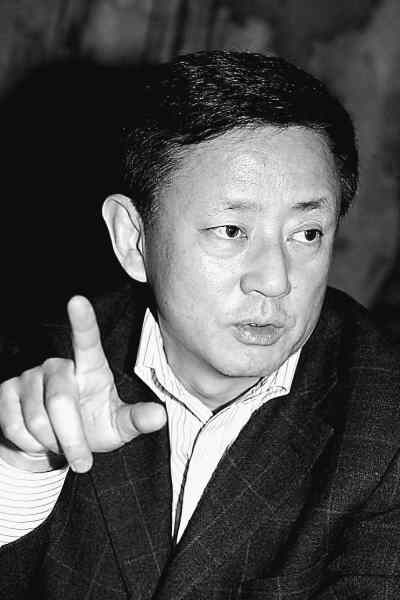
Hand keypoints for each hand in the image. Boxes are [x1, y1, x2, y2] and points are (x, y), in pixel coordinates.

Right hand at [0, 296, 165, 472]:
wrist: (52, 446)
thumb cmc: (92, 428)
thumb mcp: (118, 427)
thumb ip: (136, 420)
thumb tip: (159, 416)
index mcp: (90, 367)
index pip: (87, 340)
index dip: (82, 321)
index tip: (77, 300)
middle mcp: (58, 365)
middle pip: (61, 402)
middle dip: (72, 440)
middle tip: (82, 461)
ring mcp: (29, 376)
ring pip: (35, 419)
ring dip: (50, 444)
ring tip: (58, 443)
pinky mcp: (7, 391)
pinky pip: (13, 425)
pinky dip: (28, 445)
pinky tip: (36, 440)